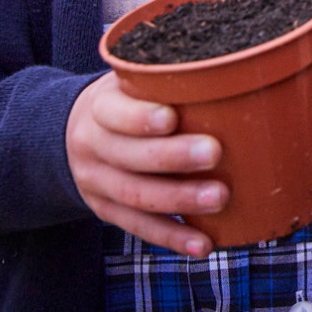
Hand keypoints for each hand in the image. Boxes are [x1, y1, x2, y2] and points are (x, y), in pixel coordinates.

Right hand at [65, 73, 227, 256]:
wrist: (76, 133)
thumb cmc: (128, 99)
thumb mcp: (133, 80)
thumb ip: (167, 78)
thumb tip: (235, 68)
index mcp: (99, 107)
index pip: (113, 113)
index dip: (139, 117)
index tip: (172, 117)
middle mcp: (92, 146)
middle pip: (128, 156)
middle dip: (172, 157)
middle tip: (214, 152)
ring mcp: (97, 183)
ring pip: (135, 195)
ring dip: (179, 200)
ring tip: (219, 198)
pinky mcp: (107, 211)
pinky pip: (139, 227)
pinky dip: (172, 237)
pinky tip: (203, 243)